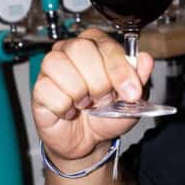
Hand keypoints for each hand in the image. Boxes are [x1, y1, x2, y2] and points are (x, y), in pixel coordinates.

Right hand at [31, 28, 153, 163]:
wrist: (88, 141)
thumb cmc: (107, 114)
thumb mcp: (132, 99)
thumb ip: (139, 78)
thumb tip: (145, 59)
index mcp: (96, 45)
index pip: (105, 44)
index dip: (119, 69)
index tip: (131, 92)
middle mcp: (71, 50)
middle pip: (81, 49)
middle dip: (99, 81)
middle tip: (104, 99)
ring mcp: (51, 68)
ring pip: (61, 67)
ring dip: (80, 93)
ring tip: (86, 104)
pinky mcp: (39, 88)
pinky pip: (49, 91)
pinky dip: (64, 107)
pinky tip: (69, 111)